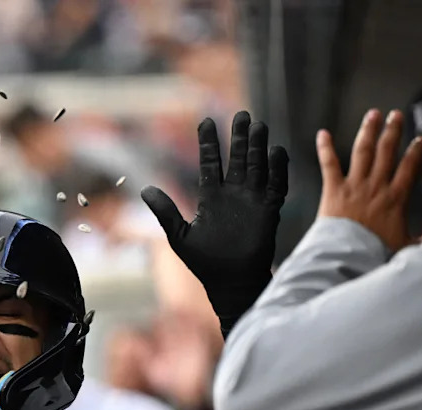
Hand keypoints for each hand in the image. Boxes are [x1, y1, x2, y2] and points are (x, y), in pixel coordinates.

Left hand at [141, 111, 288, 334]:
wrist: (230, 283)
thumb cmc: (205, 263)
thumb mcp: (179, 235)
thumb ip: (165, 211)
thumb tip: (143, 189)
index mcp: (211, 197)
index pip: (210, 163)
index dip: (208, 143)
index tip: (206, 121)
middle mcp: (233, 195)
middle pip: (237, 158)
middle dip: (239, 137)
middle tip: (241, 114)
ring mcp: (252, 201)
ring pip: (256, 167)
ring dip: (257, 147)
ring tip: (258, 125)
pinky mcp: (269, 212)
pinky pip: (276, 186)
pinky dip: (278, 170)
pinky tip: (277, 152)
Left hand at [315, 109, 421, 251]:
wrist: (349, 255)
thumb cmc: (374, 252)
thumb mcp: (405, 247)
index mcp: (395, 198)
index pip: (409, 167)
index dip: (416, 151)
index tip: (421, 139)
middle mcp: (376, 186)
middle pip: (387, 152)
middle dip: (393, 131)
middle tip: (396, 115)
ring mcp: (354, 186)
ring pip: (364, 152)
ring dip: (368, 131)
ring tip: (372, 115)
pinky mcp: (333, 190)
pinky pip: (329, 164)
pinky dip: (325, 148)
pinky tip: (323, 134)